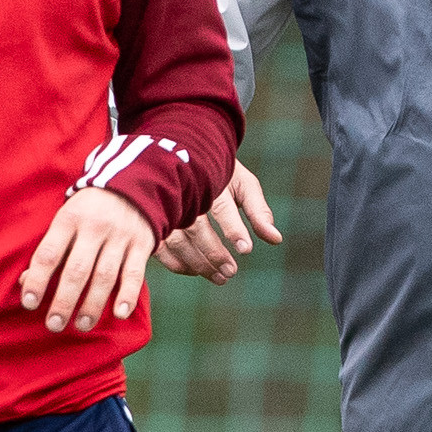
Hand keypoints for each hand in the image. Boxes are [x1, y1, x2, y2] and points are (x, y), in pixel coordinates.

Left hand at [18, 187, 157, 333]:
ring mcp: (120, 236)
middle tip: (54, 325)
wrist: (131, 184)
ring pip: (105, 275)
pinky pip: (135, 273)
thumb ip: (49, 250)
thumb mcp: (64, 220)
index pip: (49, 253)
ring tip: (82, 325)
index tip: (29, 303)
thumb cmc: (87, 211)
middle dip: (64, 300)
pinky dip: (128, 296)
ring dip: (93, 304)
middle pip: (77, 269)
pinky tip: (119, 314)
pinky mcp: (142, 244)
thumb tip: (25, 283)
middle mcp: (94, 227)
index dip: (37, 279)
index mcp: (69, 219)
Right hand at [156, 163, 281, 283]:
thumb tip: (276, 239)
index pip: (222, 208)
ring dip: (198, 264)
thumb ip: (259, 212)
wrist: (183, 153)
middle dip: (214, 253)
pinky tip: (194, 271)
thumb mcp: (243, 185)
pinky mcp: (154, 220)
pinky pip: (161, 248)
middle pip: (197, 229)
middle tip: (231, 272)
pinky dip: (177, 263)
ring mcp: (166, 208)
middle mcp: (184, 194)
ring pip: (178, 242)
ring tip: (220, 278)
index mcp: (209, 180)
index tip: (246, 249)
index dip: (234, 229)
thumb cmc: (219, 172)